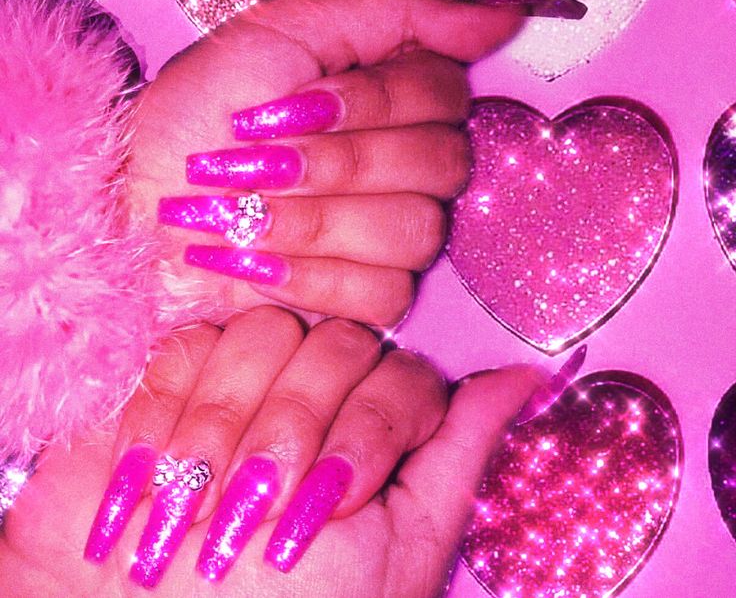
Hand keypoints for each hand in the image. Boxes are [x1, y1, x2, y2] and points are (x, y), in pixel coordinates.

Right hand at [0, 307, 542, 596]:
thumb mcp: (401, 542)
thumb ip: (458, 450)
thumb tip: (528, 376)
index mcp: (375, 424)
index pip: (399, 372)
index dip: (369, 427)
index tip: (334, 502)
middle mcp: (319, 390)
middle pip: (331, 343)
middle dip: (296, 428)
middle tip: (263, 506)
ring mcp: (248, 376)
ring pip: (260, 333)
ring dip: (230, 424)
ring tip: (205, 506)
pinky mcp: (174, 377)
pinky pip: (184, 349)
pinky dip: (171, 409)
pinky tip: (159, 474)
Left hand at [128, 0, 523, 325]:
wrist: (136, 207)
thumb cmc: (193, 123)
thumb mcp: (278, 34)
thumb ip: (393, 16)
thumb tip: (499, 17)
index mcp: (390, 98)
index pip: (443, 92)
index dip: (369, 102)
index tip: (289, 103)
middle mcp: (404, 167)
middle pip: (440, 165)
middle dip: (334, 162)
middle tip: (257, 158)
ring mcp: (391, 237)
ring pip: (417, 232)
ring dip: (313, 219)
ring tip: (243, 212)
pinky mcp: (368, 298)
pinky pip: (383, 293)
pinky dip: (307, 276)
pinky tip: (253, 259)